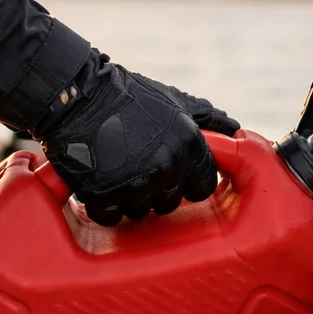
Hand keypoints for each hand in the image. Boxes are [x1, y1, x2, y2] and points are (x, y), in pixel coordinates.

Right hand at [35, 53, 239, 225]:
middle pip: (170, 202)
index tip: (168, 172)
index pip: (202, 186)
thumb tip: (236, 129)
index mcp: (190, 145)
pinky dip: (102, 204)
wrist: (76, 96)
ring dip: (128, 197)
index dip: (185, 181)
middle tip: (135, 166)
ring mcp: (137, 183)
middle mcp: (168, 166)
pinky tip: (98, 180)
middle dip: (155, 189)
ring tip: (115, 169)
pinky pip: (111, 217)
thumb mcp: (171, 100)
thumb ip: (206, 117)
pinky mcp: (105, 195)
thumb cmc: (126, 96)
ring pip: (141, 211)